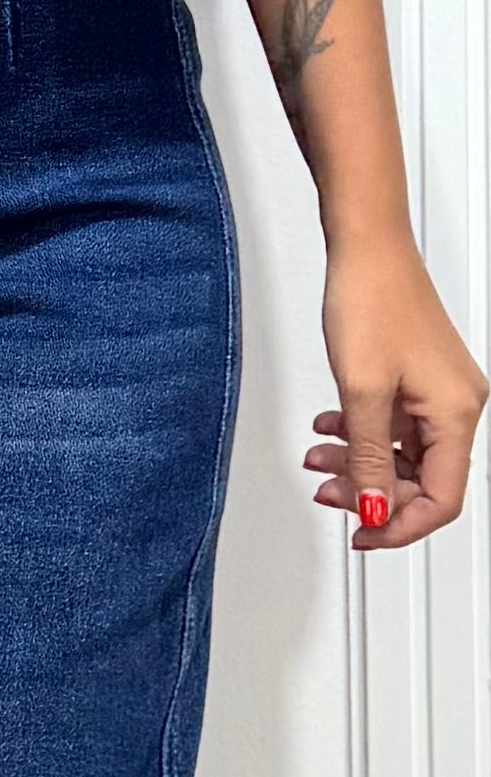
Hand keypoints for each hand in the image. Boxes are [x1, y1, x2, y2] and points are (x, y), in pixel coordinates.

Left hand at [306, 230, 487, 547]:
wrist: (366, 242)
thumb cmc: (371, 298)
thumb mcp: (362, 392)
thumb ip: (370, 459)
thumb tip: (376, 511)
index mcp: (456, 413)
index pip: (441, 499)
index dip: (399, 524)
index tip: (361, 534)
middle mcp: (457, 404)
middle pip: (421, 479)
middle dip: (371, 490)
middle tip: (328, 490)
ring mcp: (439, 389)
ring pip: (403, 452)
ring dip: (360, 460)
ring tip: (318, 458)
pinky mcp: (420, 374)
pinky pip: (396, 423)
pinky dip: (362, 432)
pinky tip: (331, 427)